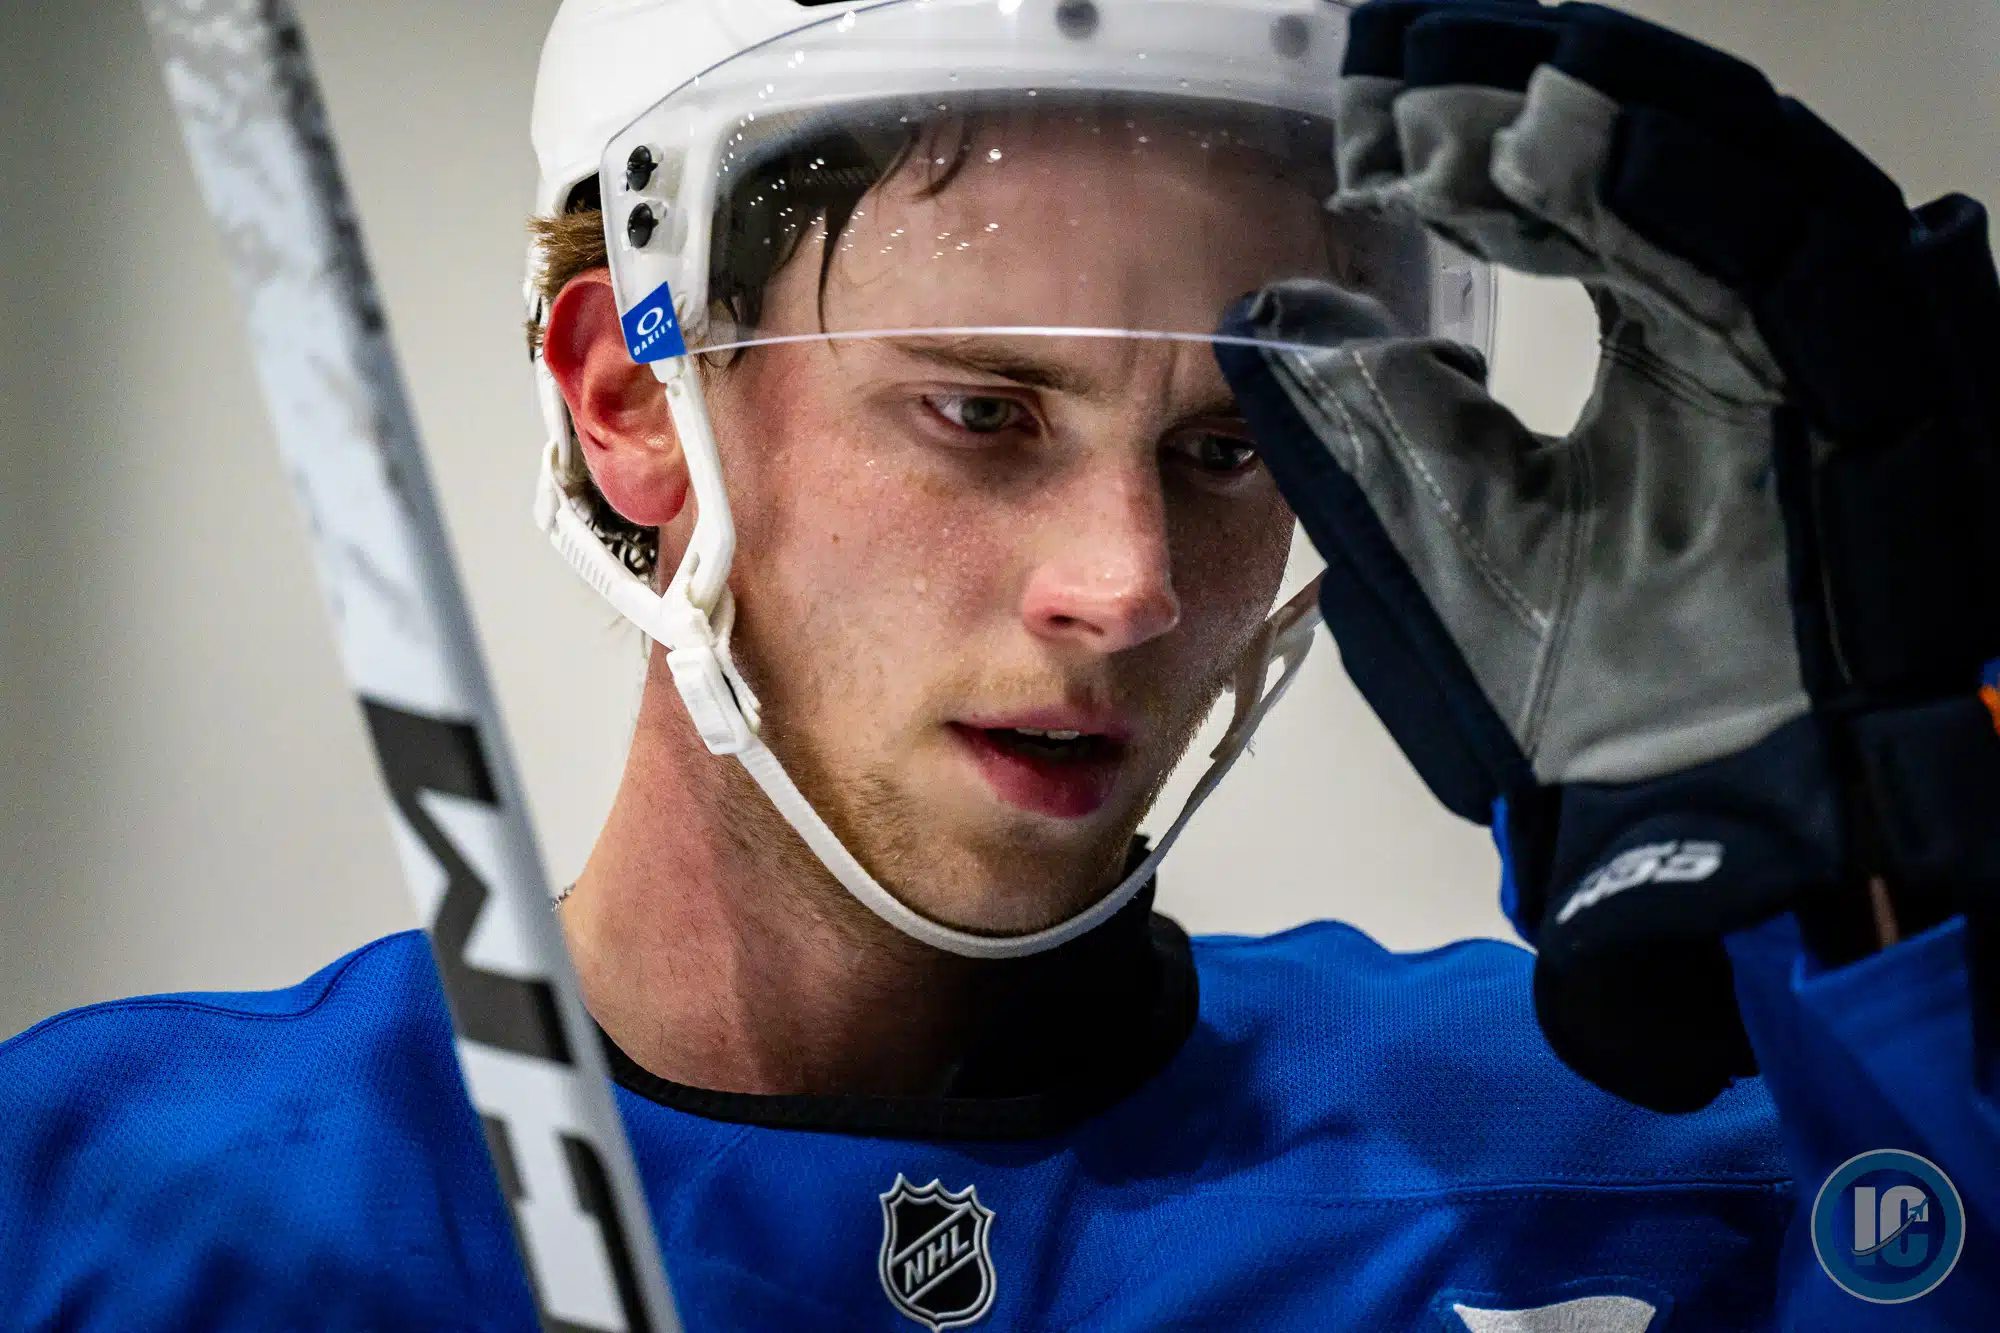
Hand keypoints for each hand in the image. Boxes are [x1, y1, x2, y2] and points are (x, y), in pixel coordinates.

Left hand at [1217, 0, 1999, 1110]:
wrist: (1694, 844)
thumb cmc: (1579, 716)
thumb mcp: (1450, 544)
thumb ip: (1373, 428)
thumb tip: (1275, 317)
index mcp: (1665, 367)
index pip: (1584, 209)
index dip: (1483, 141)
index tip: (1377, 107)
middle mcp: (1754, 352)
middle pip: (1669, 167)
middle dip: (1541, 90)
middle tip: (1417, 48)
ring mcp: (1823, 378)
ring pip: (1740, 190)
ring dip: (1606, 119)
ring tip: (1476, 79)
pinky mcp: (1871, 419)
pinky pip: (1787, 276)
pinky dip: (1677, 199)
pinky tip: (1564, 147)